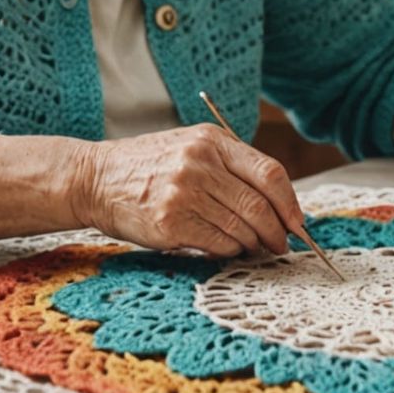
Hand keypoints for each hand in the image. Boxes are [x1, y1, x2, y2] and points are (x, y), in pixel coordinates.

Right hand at [73, 124, 304, 257]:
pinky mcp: (170, 223)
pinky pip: (218, 244)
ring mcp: (184, 193)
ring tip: (254, 249)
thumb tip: (279, 205)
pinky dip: (230, 251)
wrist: (95, 178)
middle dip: (277, 231)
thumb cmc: (150, 166)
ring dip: (254, 245)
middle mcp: (200, 163)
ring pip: (241, 229)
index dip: (290, 203)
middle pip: (259, 205)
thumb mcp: (192, 147)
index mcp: (212, 140)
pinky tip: (226, 248)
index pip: (270, 173)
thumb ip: (232, 167)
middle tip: (281, 245)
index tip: (298, 222)